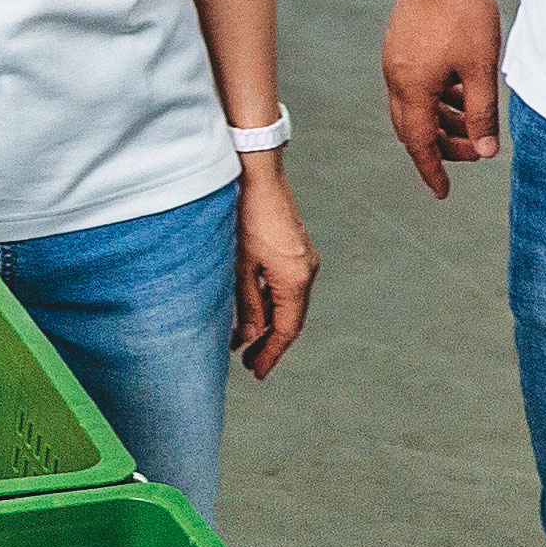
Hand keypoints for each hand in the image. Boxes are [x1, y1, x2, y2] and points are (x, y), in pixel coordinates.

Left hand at [235, 160, 315, 379]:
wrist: (257, 174)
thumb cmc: (245, 216)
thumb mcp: (238, 266)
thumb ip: (245, 304)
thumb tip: (248, 336)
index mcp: (295, 280)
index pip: (287, 329)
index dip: (271, 353)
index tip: (256, 371)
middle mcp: (306, 272)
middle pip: (290, 319)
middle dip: (268, 342)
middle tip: (247, 362)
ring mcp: (303, 259)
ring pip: (287, 303)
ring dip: (267, 322)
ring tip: (242, 339)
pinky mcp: (296, 250)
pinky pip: (286, 286)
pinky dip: (270, 302)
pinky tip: (251, 309)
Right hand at [381, 0, 502, 197]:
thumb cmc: (463, 13)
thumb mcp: (480, 70)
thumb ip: (482, 114)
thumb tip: (484, 151)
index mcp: (412, 88)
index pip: (418, 144)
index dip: (432, 170)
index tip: (443, 191)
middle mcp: (396, 77)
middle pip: (412, 128)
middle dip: (440, 146)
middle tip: (471, 153)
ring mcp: (396, 59)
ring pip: (414, 105)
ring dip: (441, 120)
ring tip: (472, 122)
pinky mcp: (401, 44)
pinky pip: (414, 84)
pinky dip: (436, 97)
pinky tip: (460, 91)